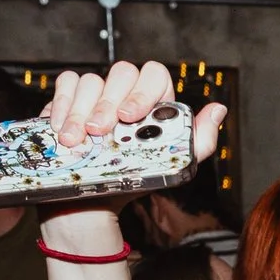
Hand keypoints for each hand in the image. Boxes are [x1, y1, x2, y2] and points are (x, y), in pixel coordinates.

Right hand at [38, 60, 231, 256]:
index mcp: (152, 104)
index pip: (154, 75)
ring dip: (80, 111)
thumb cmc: (134, 184)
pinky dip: (62, 104)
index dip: (143, 90)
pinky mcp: (68, 101)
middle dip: (108, 103)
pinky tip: (61, 129)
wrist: (94, 206)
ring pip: (90, 81)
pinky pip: (66, 85)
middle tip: (99, 132)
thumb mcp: (173, 168)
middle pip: (121, 73)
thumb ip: (199, 142)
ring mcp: (95, 96)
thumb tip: (218, 109)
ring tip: (76, 140)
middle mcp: (124, 95)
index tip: (131, 116)